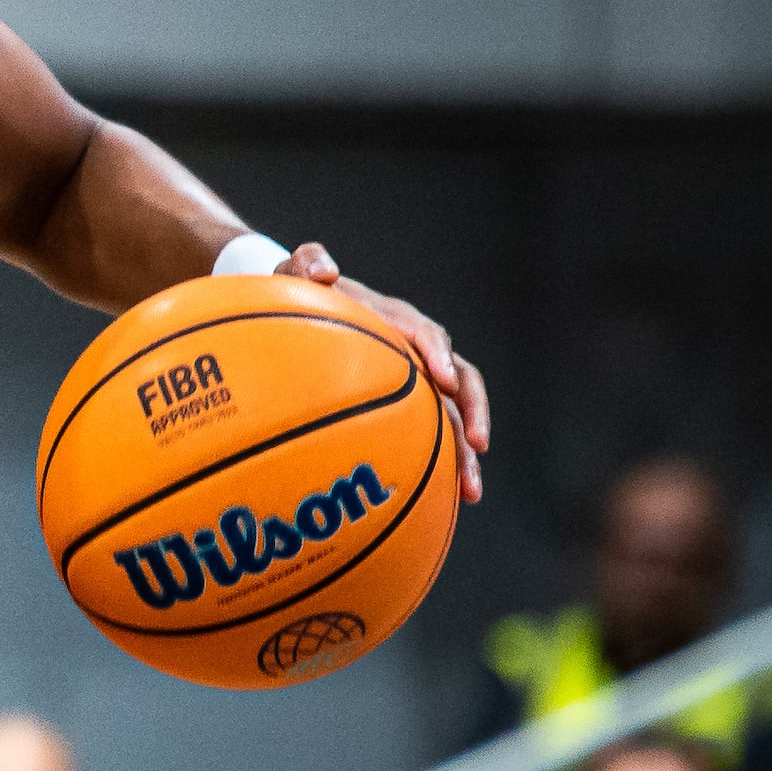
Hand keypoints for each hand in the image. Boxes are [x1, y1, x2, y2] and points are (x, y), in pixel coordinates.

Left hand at [281, 244, 486, 506]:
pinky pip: (430, 438)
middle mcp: (418, 353)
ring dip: (466, 454)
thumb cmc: (299, 293)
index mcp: (397, 320)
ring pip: (454, 418)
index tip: (444, 381)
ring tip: (471, 493)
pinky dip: (439, 467)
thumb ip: (305, 263)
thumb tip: (324, 269)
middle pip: (461, 382)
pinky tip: (441, 507)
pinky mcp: (407, 410)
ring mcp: (417, 384)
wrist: (303, 311)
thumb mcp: (294, 272)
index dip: (439, 356)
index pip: (427, 335)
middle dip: (473, 413)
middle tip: (477, 446)